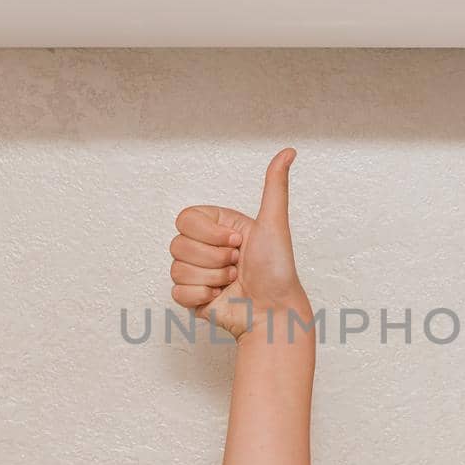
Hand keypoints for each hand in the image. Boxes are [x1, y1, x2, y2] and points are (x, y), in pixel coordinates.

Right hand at [170, 147, 307, 341]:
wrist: (272, 313)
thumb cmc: (277, 271)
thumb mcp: (274, 223)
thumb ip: (275, 186)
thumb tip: (288, 152)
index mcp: (219, 227)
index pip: (186, 219)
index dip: (210, 234)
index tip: (237, 242)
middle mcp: (205, 247)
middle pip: (177, 244)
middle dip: (213, 258)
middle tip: (237, 265)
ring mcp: (197, 273)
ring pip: (176, 268)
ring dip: (210, 278)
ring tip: (232, 281)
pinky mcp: (192, 297)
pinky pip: (176, 292)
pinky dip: (200, 296)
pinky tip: (220, 297)